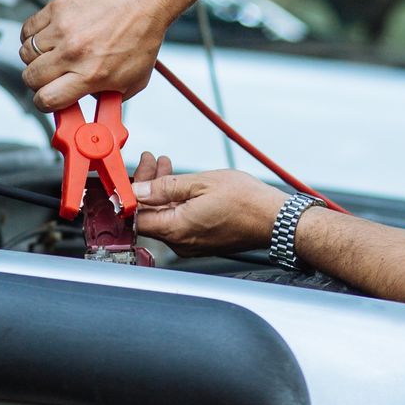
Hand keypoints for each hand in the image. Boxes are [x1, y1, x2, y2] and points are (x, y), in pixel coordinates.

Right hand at [18, 0, 180, 110]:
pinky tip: (48, 37)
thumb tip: (87, 104)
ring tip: (52, 54)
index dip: (44, 103)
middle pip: (31, 77)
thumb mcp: (133, 81)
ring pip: (25, 53)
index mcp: (91, 74)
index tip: (47, 99)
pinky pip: (28, 28)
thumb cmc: (141, 35)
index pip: (47, 99)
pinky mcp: (57, 8)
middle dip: (38, 82)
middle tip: (50, 77)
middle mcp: (74, 52)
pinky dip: (32, 36)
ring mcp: (63, 28)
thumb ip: (107, 98)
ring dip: (35, 58)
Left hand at [128, 156, 286, 257]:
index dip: (130, 194)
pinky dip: (174, 201)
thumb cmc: (246, 201)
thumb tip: (138, 190)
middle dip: (146, 185)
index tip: (132, 173)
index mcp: (177, 229)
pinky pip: (178, 222)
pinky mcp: (202, 241)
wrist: (275, 219)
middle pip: (150, 215)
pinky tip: (180, 183)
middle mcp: (181, 242)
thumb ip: (165, 187)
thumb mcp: (201, 182)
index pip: (136, 216)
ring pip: (164, 216)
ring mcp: (191, 244)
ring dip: (160, 190)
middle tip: (152, 161)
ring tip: (165, 165)